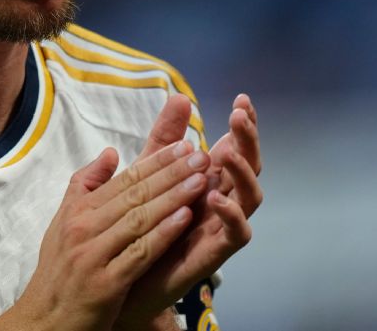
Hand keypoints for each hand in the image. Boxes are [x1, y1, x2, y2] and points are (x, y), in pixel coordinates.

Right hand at [0, 132, 211, 330]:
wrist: (45, 319)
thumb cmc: (59, 270)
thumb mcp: (63, 221)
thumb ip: (86, 185)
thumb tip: (110, 153)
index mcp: (78, 211)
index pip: (124, 179)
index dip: (157, 161)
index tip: (184, 145)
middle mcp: (83, 228)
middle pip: (135, 194)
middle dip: (172, 173)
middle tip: (201, 155)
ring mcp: (94, 255)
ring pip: (139, 219)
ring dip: (173, 198)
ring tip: (201, 181)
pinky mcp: (105, 283)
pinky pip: (139, 253)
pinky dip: (162, 234)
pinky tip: (184, 218)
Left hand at [114, 93, 262, 329]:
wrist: (125, 278)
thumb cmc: (141, 225)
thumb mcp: (149, 174)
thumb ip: (165, 139)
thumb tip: (180, 98)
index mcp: (208, 181)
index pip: (234, 149)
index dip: (243, 126)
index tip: (242, 100)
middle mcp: (220, 202)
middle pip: (248, 168)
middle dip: (248, 141)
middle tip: (239, 116)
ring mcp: (220, 227)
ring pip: (250, 199)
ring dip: (243, 173)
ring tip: (228, 152)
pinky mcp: (214, 253)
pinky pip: (236, 234)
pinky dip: (231, 214)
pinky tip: (215, 195)